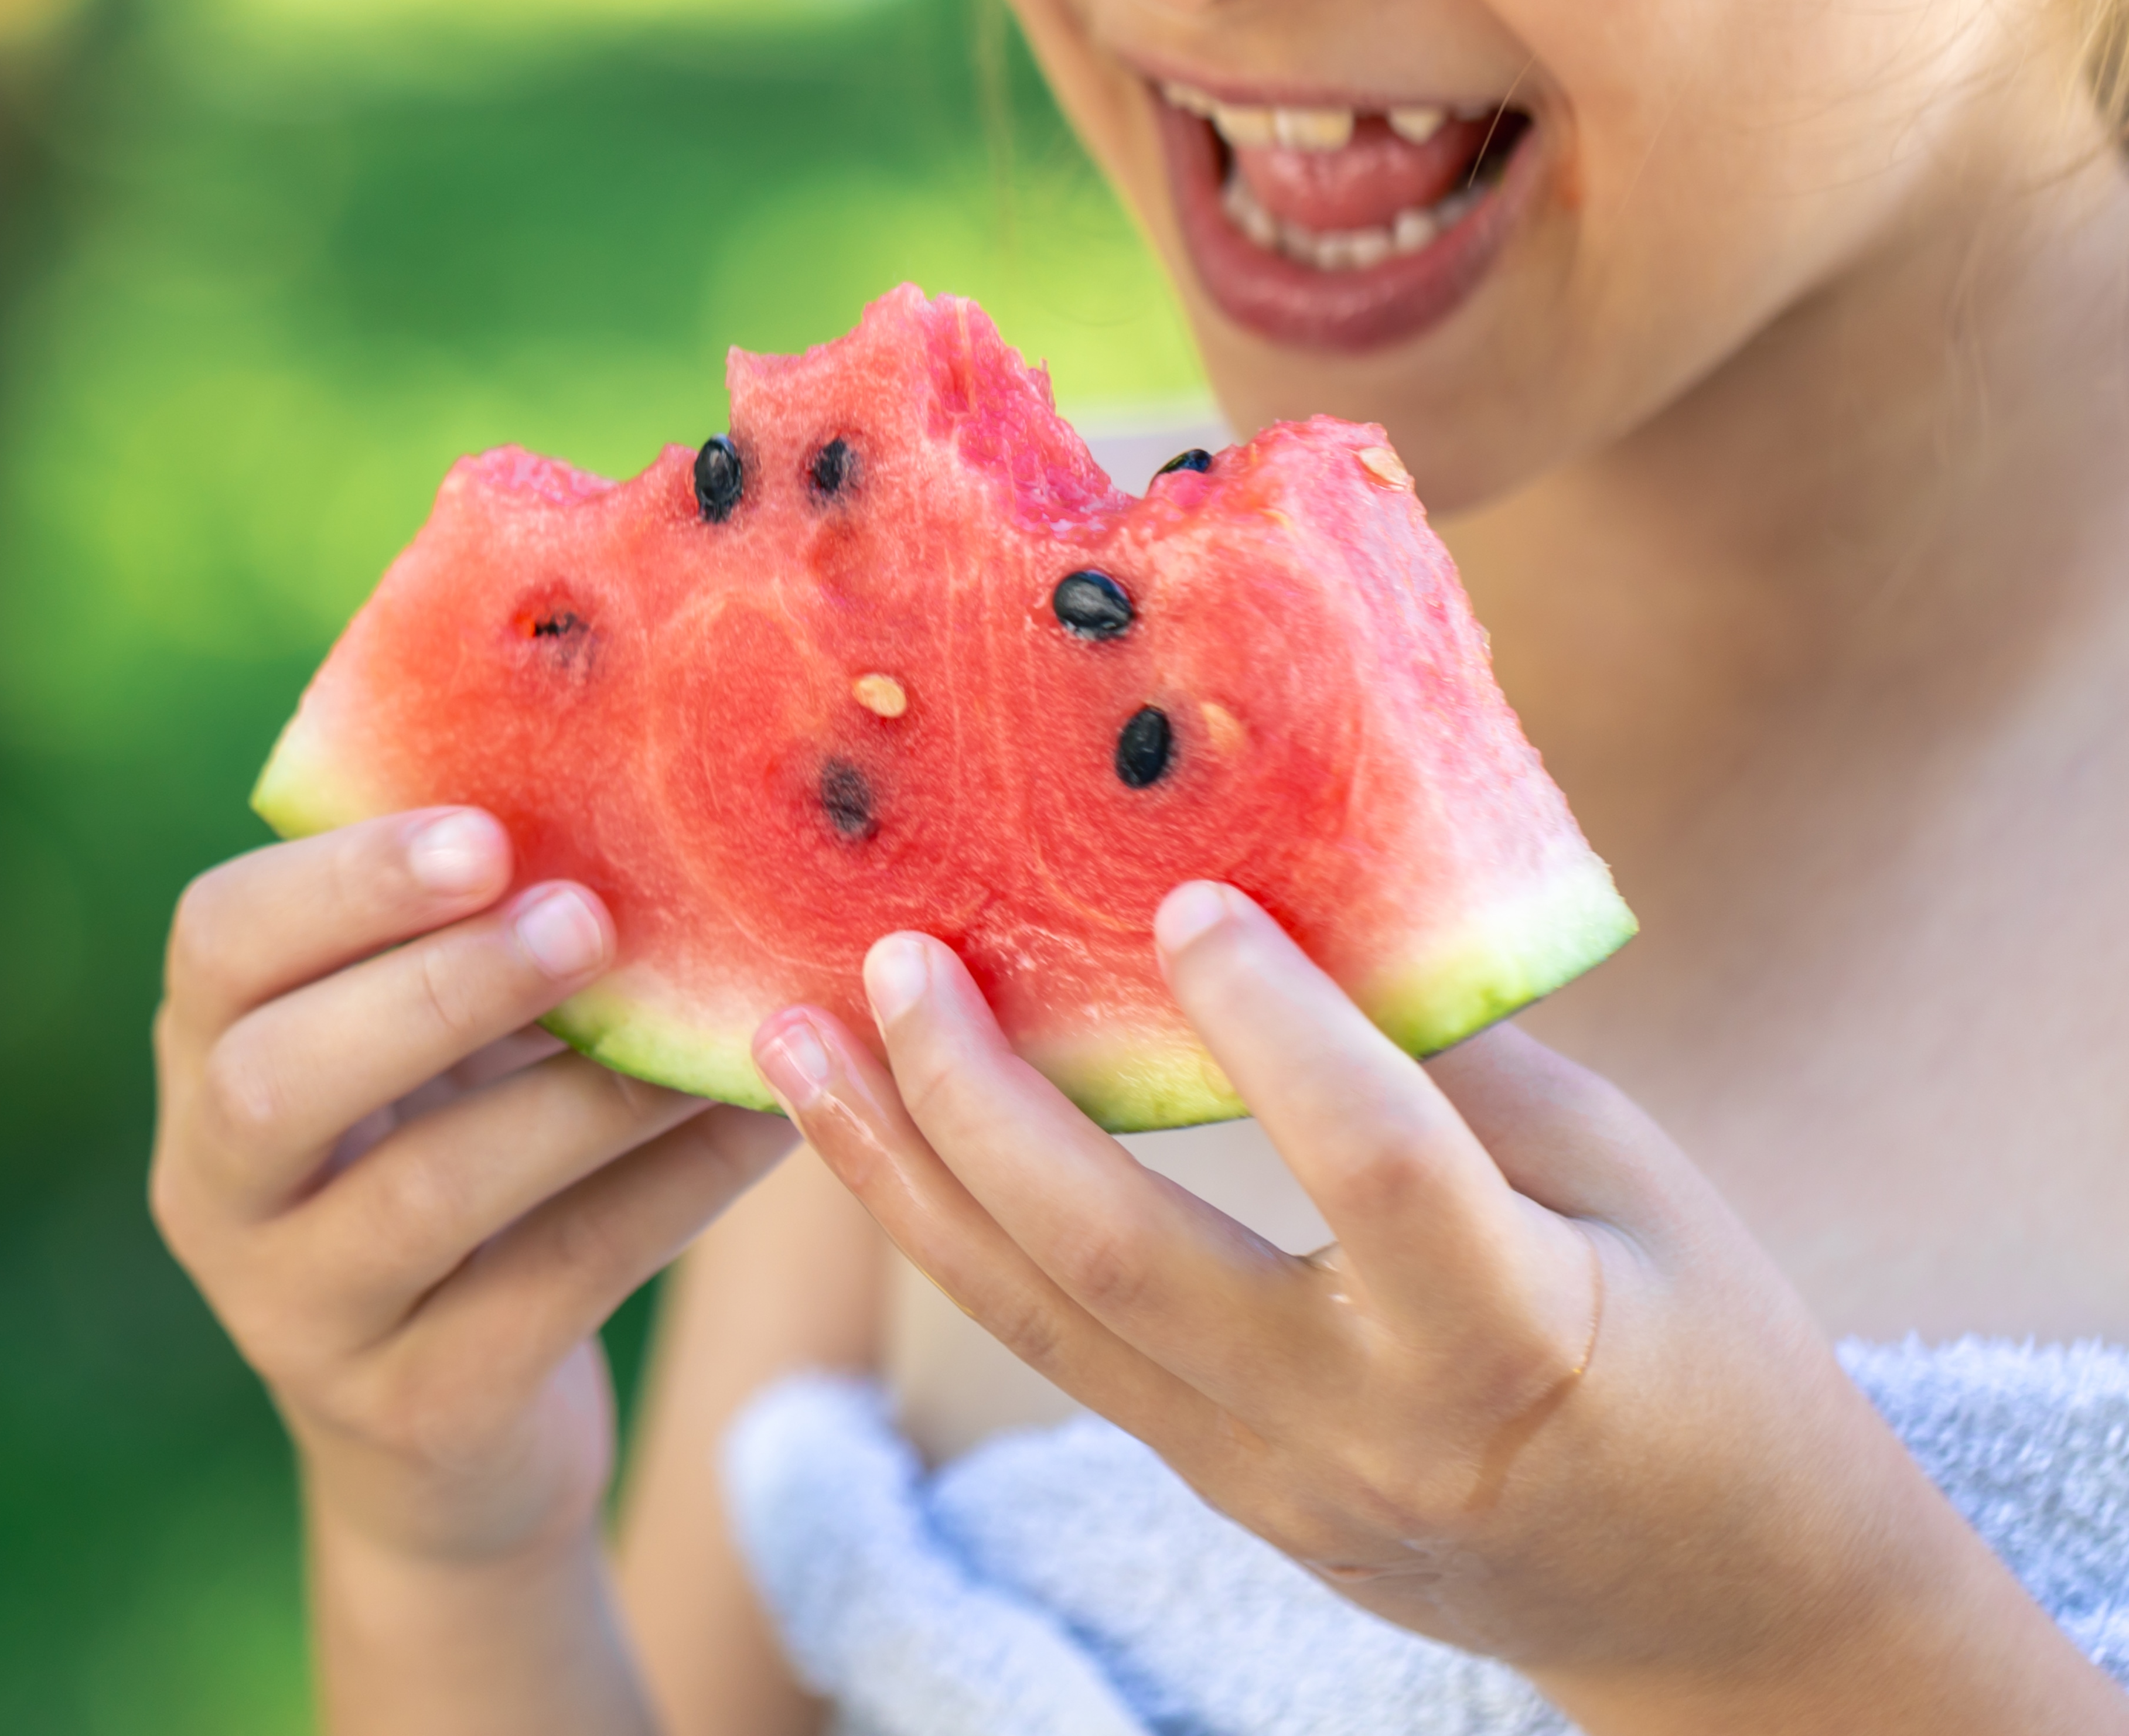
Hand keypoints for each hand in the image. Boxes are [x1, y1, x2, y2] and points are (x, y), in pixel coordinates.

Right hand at [152, 808, 795, 1570]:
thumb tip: (643, 764)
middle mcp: (218, 1188)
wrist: (446, 1431)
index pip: (220, 943)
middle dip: (437, 989)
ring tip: (701, 1032)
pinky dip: (666, 1194)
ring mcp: (301, 1314)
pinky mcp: (414, 1408)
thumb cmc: (452, 1162)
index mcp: (207, 1054)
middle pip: (277, 1081)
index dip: (344, 883)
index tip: (485, 833)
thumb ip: (473, 930)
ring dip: (577, 1101)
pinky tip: (761, 1126)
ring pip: (421, 1197)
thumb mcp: (430, 1046)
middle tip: (584, 921)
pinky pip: (551, 1285)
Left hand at [751, 884, 2126, 1733]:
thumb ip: (1473, 1070)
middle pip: (1121, 1265)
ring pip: (1044, 1323)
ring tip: (789, 1045)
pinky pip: (1065, 1352)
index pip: (1367, 1166)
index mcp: (1513, 1341)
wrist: (1717, 1613)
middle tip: (885, 959)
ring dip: (902, 1177)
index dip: (1270, 1023)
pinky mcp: (1221, 1491)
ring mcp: (1275, 1482)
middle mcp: (1365, 1432)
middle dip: (977, 1105)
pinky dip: (963, 1236)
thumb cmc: (1711, 1359)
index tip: (1181, 893)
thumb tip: (1310, 903)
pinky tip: (887, 1137)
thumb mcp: (1644, 1194)